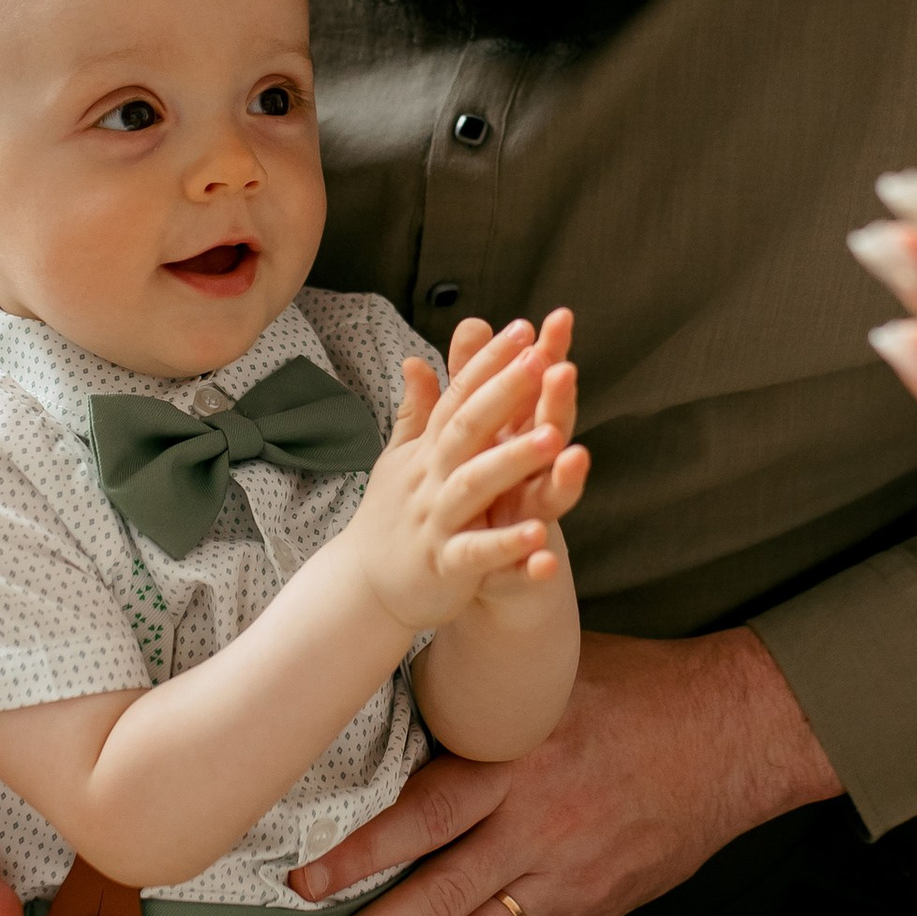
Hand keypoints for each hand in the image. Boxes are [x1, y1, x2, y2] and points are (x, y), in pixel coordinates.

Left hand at [284, 626, 841, 915]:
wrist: (735, 734)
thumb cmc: (636, 689)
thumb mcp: (547, 673)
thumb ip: (475, 698)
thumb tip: (390, 688)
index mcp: (521, 762)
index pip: (428, 819)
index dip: (362, 856)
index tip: (304, 886)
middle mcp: (541, 829)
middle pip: (442, 901)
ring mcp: (569, 878)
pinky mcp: (592, 909)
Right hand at [345, 317, 583, 634]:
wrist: (363, 588)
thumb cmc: (391, 516)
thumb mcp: (401, 459)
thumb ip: (418, 412)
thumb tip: (415, 359)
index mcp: (428, 450)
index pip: (459, 396)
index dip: (489, 362)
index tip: (523, 328)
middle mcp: (430, 477)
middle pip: (468, 428)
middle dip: (505, 393)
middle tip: (542, 358)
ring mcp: (437, 521)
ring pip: (476, 484)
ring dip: (513, 460)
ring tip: (553, 438)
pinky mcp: (445, 565)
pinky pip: (479, 554)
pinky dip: (508, 545)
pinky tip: (542, 535)